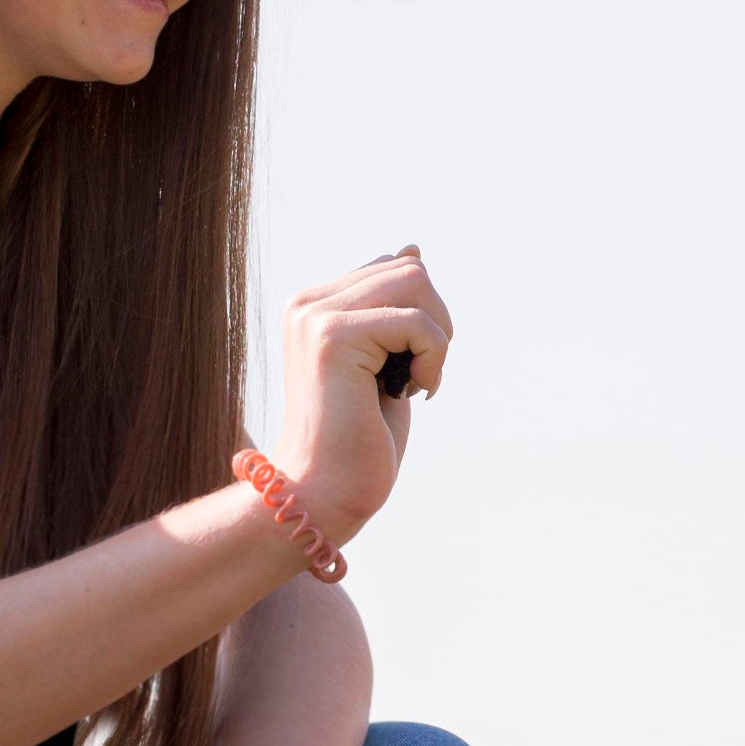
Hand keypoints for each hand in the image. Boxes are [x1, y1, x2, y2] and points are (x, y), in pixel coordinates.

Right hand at [274, 246, 451, 546]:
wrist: (322, 496)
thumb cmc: (358, 442)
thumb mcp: (387, 362)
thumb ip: (395, 309)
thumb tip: (413, 249)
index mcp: (314, 305)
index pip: (393, 270)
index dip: (421, 319)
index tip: (406, 369)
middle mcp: (307, 303)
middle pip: (409, 270)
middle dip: (434, 324)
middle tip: (417, 377)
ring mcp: (315, 316)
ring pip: (415, 282)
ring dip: (436, 338)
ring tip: (415, 382)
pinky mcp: (331, 337)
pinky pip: (416, 322)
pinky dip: (433, 359)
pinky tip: (414, 392)